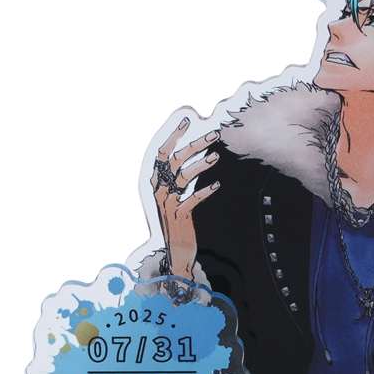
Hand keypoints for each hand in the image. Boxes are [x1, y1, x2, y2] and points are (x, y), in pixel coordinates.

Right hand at [152, 117, 220, 280]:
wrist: (176, 253)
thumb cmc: (179, 222)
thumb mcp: (176, 198)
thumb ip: (180, 179)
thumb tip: (194, 156)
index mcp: (157, 183)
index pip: (162, 153)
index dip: (173, 135)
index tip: (187, 120)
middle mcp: (160, 191)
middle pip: (175, 160)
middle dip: (195, 145)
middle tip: (214, 135)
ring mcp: (168, 204)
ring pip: (183, 177)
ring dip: (200, 165)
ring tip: (216, 157)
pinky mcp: (180, 217)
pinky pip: (191, 200)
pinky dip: (204, 191)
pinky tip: (216, 185)